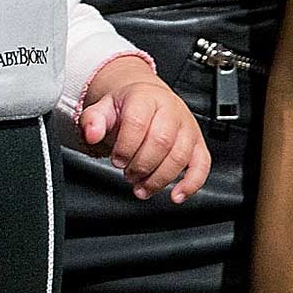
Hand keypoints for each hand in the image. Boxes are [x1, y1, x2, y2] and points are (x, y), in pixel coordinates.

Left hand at [79, 61, 211, 202]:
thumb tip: (91, 134)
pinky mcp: (198, 143)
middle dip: (141, 165)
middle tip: (128, 175)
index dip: (126, 147)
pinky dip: (191, 184)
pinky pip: (202, 165)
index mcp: (146, 98)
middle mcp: (171, 110)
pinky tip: (176, 195)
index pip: (138, 122)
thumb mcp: (105, 108)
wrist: (148, 99)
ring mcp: (187, 127)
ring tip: (142, 187)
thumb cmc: (128, 107)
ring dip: (159, 178)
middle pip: (161, 142)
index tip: (116, 160)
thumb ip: (93, 120)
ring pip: (180, 156)